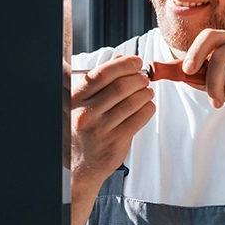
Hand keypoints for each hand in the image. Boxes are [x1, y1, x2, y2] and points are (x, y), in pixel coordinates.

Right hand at [71, 55, 155, 188]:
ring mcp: (101, 129)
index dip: (123, 64)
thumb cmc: (83, 131)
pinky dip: (148, 109)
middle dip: (138, 79)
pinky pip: (139, 119)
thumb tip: (119, 59)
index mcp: (76, 99)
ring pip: (132, 102)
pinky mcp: (115, 141)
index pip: (102, 74)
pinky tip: (147, 106)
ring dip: (145, 93)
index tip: (136, 61)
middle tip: (144, 79)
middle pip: (120, 87)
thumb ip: (100, 81)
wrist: (81, 165)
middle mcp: (86, 113)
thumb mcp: (83, 103)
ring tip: (147, 92)